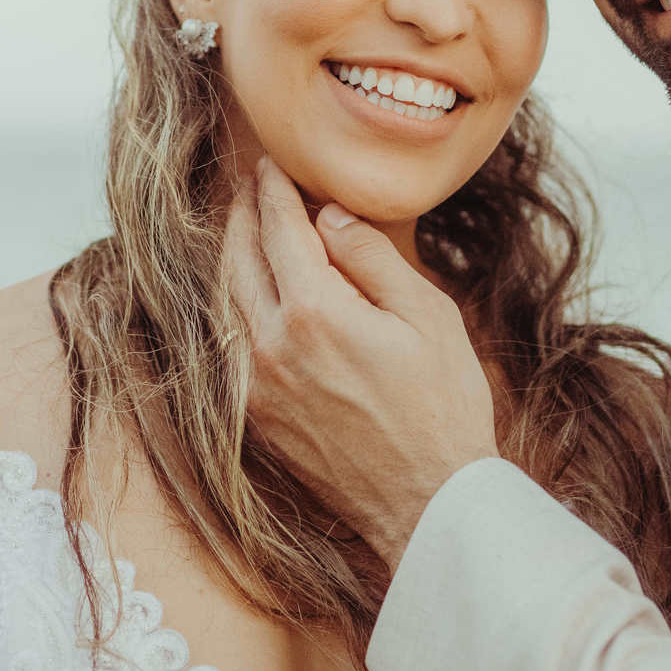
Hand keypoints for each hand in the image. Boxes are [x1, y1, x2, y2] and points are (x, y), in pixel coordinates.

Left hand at [223, 157, 499, 570]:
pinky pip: (233, 345)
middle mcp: (271, 346)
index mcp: (315, 312)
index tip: (271, 165)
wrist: (428, 505)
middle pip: (239, 261)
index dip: (275, 191)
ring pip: (228, 303)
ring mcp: (256, 387)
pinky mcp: (257, 419)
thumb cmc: (443, 405)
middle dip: (244, 216)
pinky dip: (236, 306)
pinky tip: (252, 295)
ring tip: (246, 229)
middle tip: (251, 186)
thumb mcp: (426, 315)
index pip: (281, 230)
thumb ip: (371, 257)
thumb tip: (328, 217)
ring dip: (233, 259)